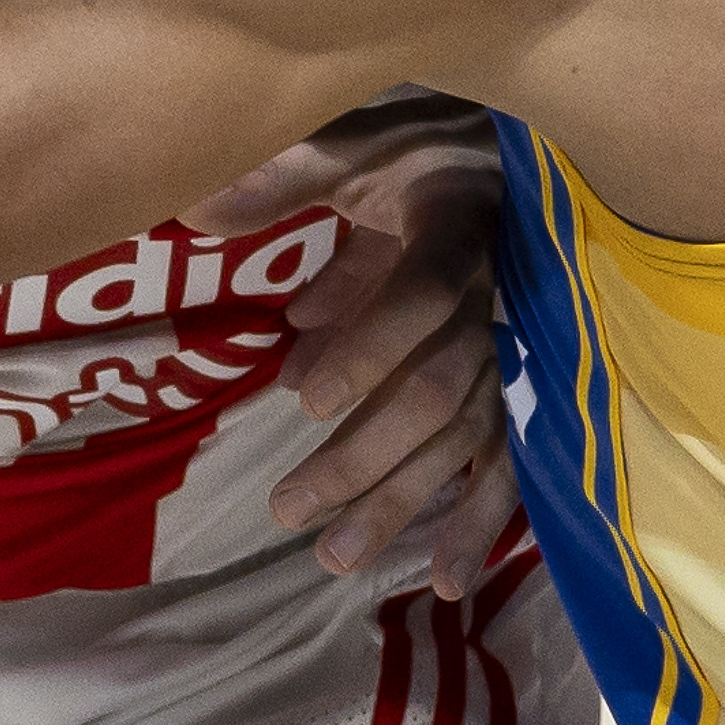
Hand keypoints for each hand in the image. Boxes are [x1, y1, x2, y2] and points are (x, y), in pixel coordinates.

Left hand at [191, 96, 518, 599]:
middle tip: (287, 508)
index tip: (304, 400)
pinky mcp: (530, 388)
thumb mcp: (359, 144)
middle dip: (362, 457)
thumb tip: (194, 214)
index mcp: (458, 232)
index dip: (369, 348)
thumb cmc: (429, 153)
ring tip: (335, 557)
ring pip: (467, 440)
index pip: (420, 296)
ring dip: (404, 503)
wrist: (524, 165)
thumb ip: (283, 177)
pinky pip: (513, 461)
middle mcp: (500, 301)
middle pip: (437, 392)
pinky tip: (448, 581)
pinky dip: (482, 522)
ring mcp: (522, 352)